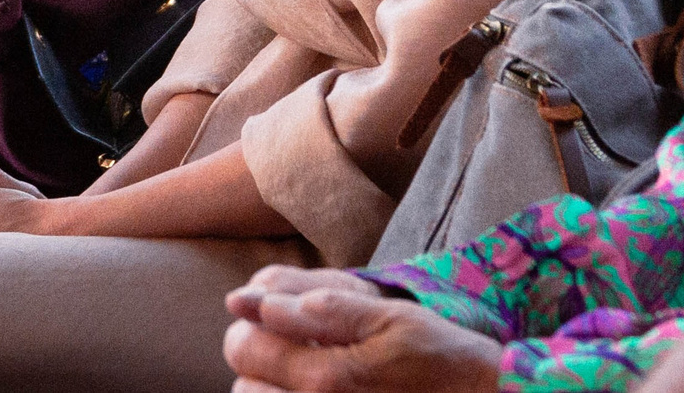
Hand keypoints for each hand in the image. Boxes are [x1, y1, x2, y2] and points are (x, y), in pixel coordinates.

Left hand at [222, 266, 501, 392]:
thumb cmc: (442, 360)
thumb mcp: (390, 318)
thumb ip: (323, 308)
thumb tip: (256, 300)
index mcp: (326, 379)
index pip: (243, 348)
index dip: (250, 324)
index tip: (273, 317)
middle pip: (242, 388)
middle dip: (257, 362)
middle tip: (293, 348)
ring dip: (270, 389)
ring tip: (308, 375)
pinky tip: (322, 390)